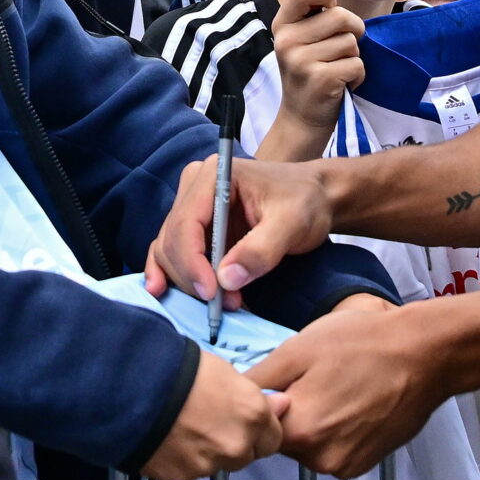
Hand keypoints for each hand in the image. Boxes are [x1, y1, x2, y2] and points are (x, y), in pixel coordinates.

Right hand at [141, 349, 284, 479]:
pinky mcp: (182, 478)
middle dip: (236, 443)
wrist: (135, 389)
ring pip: (218, 464)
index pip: (273, 437)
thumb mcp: (225, 372)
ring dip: (210, 452)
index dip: (259, 429)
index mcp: (253, 415)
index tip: (243, 420)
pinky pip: (191, 471)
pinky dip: (184, 459)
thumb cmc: (181, 369)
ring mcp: (210, 465)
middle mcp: (237, 445)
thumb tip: (280, 405)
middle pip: (247, 455)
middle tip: (212, 424)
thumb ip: (255, 397)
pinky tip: (169, 440)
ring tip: (185, 429)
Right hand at [144, 153, 335, 305]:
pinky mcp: (196, 225)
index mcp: (214, 175)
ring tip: (220, 303)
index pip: (186, 223)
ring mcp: (193, 205)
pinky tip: (163, 291)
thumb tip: (226, 279)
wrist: (315, 197)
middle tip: (224, 304)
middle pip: (173, 239)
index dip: (191, 262)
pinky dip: (174, 273)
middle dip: (193, 276)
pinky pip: (173, 251)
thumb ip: (261, 250)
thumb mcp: (293, 223)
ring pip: (169, 249)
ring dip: (188, 281)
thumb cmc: (306, 202)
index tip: (211, 293)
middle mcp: (195, 186)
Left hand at [248, 296, 449, 476]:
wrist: (426, 354)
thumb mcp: (299, 350)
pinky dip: (336, 431)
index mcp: (298, 432)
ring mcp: (345, 466)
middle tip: (314, 377)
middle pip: (284, 439)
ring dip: (314, 422)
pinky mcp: (364, 465)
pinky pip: (333, 450)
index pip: (258, 427)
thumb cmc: (362, 343)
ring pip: (309, 445)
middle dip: (291, 412)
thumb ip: (260, 380)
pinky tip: (353, 402)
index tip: (284, 380)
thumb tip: (231, 395)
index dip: (266, 403)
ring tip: (338, 386)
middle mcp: (319, 460)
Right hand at [271, 0, 365, 138]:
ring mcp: (301, 61)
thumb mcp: (299, 39)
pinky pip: (357, 64)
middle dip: (352, 32)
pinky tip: (342, 84)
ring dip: (353, 57)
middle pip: (341, 16)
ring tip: (337, 69)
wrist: (301, 119)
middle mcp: (287, 40)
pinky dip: (357, 76)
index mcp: (282, 24)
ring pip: (351, 42)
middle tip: (340, 49)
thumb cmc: (308, 72)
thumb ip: (308, 10)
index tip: (329, 7)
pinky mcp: (321, 79)